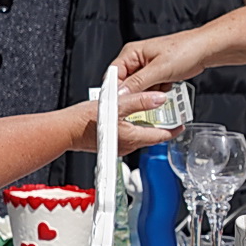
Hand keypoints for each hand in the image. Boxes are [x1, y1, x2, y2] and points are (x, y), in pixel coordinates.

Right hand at [62, 92, 180, 155]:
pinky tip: (131, 117)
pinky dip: (135, 127)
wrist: (63, 130)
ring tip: (152, 113)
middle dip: (161, 126)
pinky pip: (129, 136)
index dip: (173, 129)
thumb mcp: (115, 104)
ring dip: (148, 126)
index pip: (161, 136)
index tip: (182, 124)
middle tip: (169, 114)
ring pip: (140, 136)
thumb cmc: (83, 120)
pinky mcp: (110, 144)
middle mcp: (127, 145)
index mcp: (132, 137)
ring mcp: (119, 146)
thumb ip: (140, 101)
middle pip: (152, 136)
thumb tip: (159, 98)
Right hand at [113, 31, 210, 95]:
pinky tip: (167, 87)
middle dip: (136, 92)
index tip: (119, 103)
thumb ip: (138, 82)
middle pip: (126, 83)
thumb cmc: (186, 50)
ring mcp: (146, 67)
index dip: (115, 90)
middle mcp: (136, 59)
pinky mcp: (156, 74)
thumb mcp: (160, 69)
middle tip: (144, 98)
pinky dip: (157, 91)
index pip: (113, 74)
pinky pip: (150, 88)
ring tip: (161, 87)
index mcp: (132, 53)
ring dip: (149, 93)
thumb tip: (121, 94)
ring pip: (139, 88)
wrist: (206, 50)